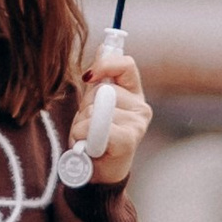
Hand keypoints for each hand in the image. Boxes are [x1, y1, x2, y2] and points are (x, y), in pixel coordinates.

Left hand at [71, 44, 150, 186]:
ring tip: (88, 140)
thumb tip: (103, 47)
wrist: (96, 175)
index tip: (89, 76)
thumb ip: (99, 79)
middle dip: (85, 107)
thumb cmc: (94, 139)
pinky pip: (98, 127)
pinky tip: (91, 148)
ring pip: (96, 109)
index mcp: (133, 94)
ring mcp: (137, 123)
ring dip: (81, 125)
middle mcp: (140, 107)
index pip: (125, 65)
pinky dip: (84, 137)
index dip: (106, 64)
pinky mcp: (130, 139)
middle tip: (86, 127)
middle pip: (103, 90)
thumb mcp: (93, 104)